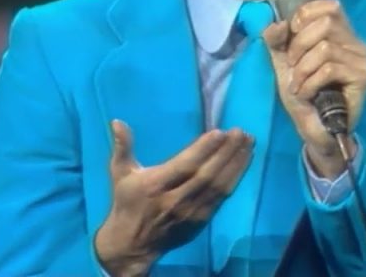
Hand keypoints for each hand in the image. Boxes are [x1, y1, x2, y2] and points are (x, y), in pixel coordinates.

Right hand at [93, 120, 253, 276]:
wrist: (134, 243)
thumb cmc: (128, 202)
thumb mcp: (120, 174)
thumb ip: (122, 147)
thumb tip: (117, 122)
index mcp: (154, 186)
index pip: (184, 166)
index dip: (203, 150)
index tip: (219, 132)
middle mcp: (175, 200)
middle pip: (206, 175)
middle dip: (226, 153)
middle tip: (241, 132)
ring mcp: (192, 212)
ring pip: (219, 186)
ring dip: (236, 163)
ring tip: (248, 142)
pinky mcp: (202, 220)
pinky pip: (222, 197)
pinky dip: (235, 178)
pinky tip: (244, 161)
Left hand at [262, 0, 365, 177]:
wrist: (315, 130)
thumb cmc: (304, 94)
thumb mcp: (284, 63)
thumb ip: (277, 40)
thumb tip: (276, 23)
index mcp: (341, 35)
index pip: (332, 6)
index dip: (307, 15)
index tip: (293, 34)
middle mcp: (357, 44)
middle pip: (326, 23)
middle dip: (299, 45)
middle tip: (293, 67)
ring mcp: (363, 61)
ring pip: (325, 48)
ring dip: (303, 69)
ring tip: (299, 85)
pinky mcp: (363, 79)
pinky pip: (330, 69)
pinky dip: (310, 83)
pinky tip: (307, 94)